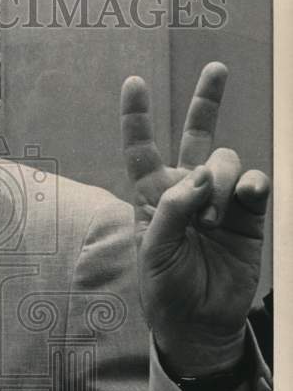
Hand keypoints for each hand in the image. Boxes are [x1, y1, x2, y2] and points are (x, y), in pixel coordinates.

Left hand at [120, 62, 269, 375]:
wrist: (200, 322)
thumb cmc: (165, 289)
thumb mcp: (153, 252)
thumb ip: (172, 209)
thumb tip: (202, 173)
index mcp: (152, 197)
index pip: (141, 149)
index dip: (137, 116)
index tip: (134, 82)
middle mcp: (186, 190)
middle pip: (195, 135)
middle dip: (207, 100)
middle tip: (217, 68)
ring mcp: (220, 200)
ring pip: (226, 160)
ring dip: (222, 181)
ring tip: (213, 219)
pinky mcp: (249, 214)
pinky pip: (255, 184)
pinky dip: (252, 185)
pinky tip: (247, 197)